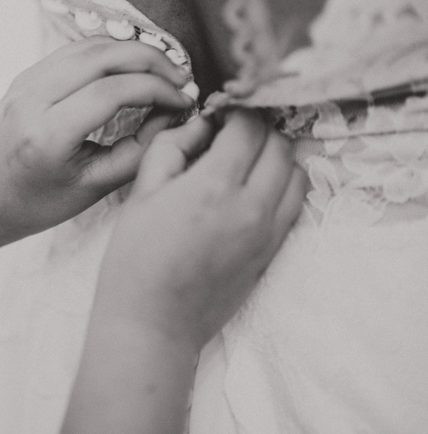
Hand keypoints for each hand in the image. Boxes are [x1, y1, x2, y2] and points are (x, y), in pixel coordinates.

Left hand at [0, 36, 194, 243]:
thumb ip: (136, 153)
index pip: (112, 91)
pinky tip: (132, 67)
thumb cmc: (35, 202)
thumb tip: (173, 117)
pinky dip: (109, 51)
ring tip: (164, 71)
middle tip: (183, 78)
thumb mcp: (91, 190)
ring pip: (89, 46)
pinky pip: (75, 50)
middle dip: (152, 60)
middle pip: (103, 56)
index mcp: (46, 134)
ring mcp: (25, 81)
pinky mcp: (26, 74)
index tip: (185, 100)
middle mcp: (32, 99)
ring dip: (133, 50)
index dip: (158, 90)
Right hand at [103, 110, 306, 349]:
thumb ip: (171, 148)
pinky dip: (283, 186)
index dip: (235, 112)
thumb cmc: (136, 258)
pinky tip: (254, 189)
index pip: (248, 128)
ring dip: (276, 157)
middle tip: (231, 133)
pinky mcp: (272, 253)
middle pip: (279, 146)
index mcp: (214, 186)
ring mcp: (268, 232)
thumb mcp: (141, 193)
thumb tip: (197, 124)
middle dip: (258, 130)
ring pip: (296, 174)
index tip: (218, 114)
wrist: (153, 321)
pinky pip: (296, 206)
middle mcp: (252, 206)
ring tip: (246, 160)